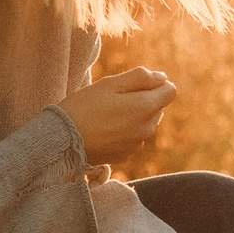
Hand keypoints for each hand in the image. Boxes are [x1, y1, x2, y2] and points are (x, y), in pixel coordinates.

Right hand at [57, 66, 176, 164]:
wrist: (63, 140)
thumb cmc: (84, 107)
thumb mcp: (110, 84)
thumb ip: (140, 77)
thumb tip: (162, 78)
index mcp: (146, 108)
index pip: (170, 90)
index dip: (155, 83)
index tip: (135, 83)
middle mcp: (147, 129)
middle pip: (158, 107)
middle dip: (143, 98)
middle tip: (114, 98)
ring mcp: (137, 144)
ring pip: (145, 122)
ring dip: (134, 115)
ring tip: (106, 114)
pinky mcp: (126, 155)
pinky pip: (133, 137)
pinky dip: (124, 131)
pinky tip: (104, 129)